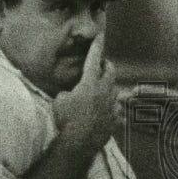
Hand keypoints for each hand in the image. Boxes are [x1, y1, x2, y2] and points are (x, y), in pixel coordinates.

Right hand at [52, 34, 117, 153]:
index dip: (97, 46)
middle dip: (107, 66)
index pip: (94, 59)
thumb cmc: (66, 119)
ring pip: (116, 90)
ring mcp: (112, 105)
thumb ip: (68, 92)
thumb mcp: (60, 101)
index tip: (100, 36)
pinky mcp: (115, 119)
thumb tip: (71, 94)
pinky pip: (117, 109)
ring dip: (110, 87)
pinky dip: (113, 108)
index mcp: (90, 82)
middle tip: (103, 65)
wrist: (79, 142)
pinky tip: (109, 111)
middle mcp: (105, 90)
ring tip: (104, 89)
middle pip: (111, 72)